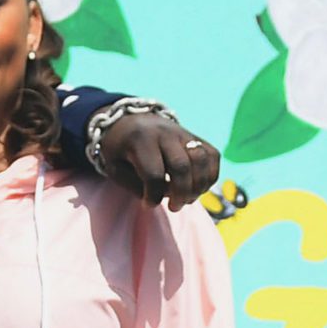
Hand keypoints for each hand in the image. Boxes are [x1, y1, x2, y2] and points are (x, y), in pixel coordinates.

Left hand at [98, 111, 220, 210]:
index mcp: (139, 139)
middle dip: (181, 193)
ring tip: (187, 199)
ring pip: (202, 160)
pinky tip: (198, 188)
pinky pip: (212, 155)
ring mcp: (182, 132)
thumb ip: (135, 185)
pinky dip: (210, 175)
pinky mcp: (195, 135)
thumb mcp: (114, 167)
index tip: (148, 204)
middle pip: (182, 167)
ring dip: (198, 186)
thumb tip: (167, 195)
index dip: (153, 196)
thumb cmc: (120, 149)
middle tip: (174, 207)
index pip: (153, 174)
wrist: (129, 120)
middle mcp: (164, 133)